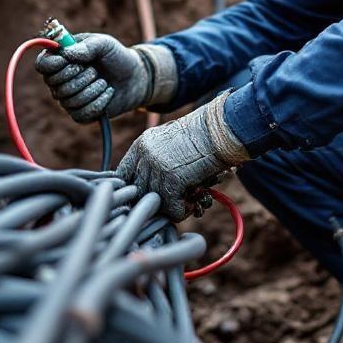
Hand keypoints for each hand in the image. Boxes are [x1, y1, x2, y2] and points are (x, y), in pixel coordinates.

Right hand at [35, 33, 174, 122]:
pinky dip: (98, 102)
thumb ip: (87, 46)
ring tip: (104, 82)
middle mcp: (59, 80)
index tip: (68, 59)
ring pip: (68, 100)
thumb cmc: (116, 57)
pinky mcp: (80, 114)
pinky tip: (107, 93)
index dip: (53, 64)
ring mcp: (68, 99)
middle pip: (54, 84)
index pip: (42, 65)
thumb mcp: (104, 44)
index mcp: (60, 59)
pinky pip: (81, 113)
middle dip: (78, 76)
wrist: (135, 78)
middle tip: (93, 69)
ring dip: (91, 89)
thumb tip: (67, 54)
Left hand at [115, 92, 248, 220]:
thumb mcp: (169, 140)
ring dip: (170, 208)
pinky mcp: (173, 180)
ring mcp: (157, 168)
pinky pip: (172, 209)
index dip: (134, 189)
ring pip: (155, 202)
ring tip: (186, 202)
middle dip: (153, 201)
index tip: (145, 196)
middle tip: (169, 203)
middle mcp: (145, 156)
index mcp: (141, 145)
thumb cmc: (200, 135)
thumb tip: (151, 187)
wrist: (219, 130)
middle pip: (138, 191)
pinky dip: (182, 212)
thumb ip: (155, 158)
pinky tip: (192, 205)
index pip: (122, 175)